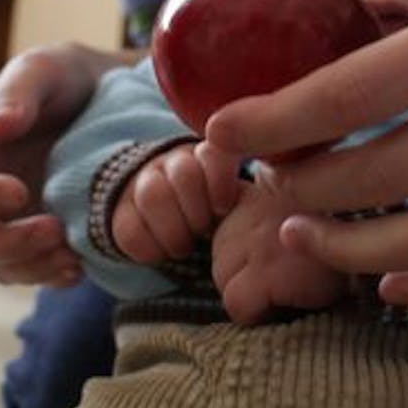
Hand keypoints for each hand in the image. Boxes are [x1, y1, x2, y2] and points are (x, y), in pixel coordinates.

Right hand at [0, 42, 132, 286]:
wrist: (110, 100)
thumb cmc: (63, 78)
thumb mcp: (43, 68)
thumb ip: (19, 91)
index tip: (17, 191)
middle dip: (7, 243)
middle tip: (55, 228)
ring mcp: (8, 223)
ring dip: (33, 267)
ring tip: (74, 253)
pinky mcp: (40, 241)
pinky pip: (34, 273)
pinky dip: (53, 275)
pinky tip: (81, 265)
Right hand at [111, 141, 240, 263]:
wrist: (174, 219)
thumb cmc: (219, 215)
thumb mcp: (239, 204)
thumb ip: (253, 203)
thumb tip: (284, 218)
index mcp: (209, 157)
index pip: (212, 152)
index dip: (217, 178)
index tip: (222, 207)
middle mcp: (175, 163)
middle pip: (183, 173)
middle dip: (195, 209)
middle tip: (203, 230)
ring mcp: (145, 182)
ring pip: (152, 195)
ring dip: (172, 229)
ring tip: (182, 246)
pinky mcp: (122, 211)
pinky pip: (128, 228)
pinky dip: (147, 248)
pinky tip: (159, 254)